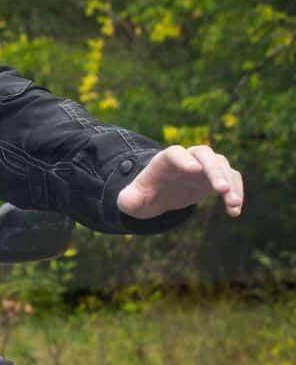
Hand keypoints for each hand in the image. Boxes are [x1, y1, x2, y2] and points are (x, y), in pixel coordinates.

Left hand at [116, 144, 244, 219]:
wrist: (160, 193)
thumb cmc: (144, 194)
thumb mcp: (132, 200)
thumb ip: (129, 200)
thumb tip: (128, 202)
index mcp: (164, 161)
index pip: (174, 153)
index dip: (183, 159)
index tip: (193, 170)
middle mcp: (187, 159)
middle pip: (204, 154)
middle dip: (214, 170)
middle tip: (221, 190)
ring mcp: (204, 166)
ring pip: (223, 166)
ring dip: (231, 183)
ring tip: (233, 204)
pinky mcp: (216, 178)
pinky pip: (232, 180)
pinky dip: (236, 192)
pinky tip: (234, 211)